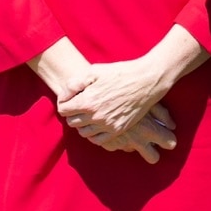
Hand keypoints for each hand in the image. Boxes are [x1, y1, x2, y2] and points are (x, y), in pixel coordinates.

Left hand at [58, 58, 178, 160]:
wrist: (146, 81)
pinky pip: (98, 140)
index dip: (64, 103)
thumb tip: (63, 96)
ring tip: (88, 114)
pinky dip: (93, 135)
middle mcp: (95, 116)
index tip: (70, 99)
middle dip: (72, 114)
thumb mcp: (94, 71)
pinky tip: (96, 125)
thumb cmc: (120, 73)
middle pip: (71, 122)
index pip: (63, 109)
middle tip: (78, 105)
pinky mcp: (117, 130)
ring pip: (83, 132)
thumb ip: (74, 84)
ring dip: (82, 124)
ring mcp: (106, 125)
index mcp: (87, 101)